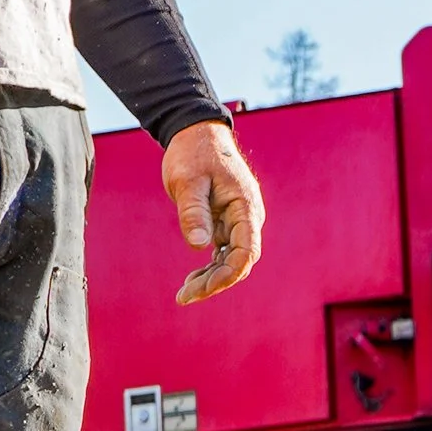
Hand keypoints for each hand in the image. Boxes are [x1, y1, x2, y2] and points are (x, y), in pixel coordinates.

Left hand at [162, 119, 264, 302]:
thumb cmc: (193, 154)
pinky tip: (191, 279)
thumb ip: (194, 213)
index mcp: (245, 207)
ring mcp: (238, 221)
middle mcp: (247, 217)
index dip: (227, 274)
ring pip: (231, 260)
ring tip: (184, 293)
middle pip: (240, 261)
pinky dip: (209, 266)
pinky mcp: (226, 222)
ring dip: (211, 278)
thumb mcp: (188, 181)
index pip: (246, 251)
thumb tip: (198, 247)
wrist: (196, 133)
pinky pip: (222, 252)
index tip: (202, 288)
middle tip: (184, 297)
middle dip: (216, 282)